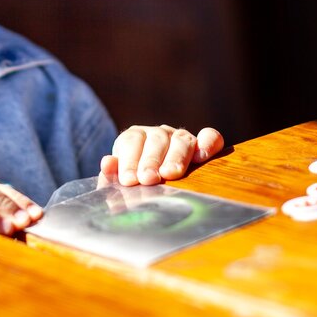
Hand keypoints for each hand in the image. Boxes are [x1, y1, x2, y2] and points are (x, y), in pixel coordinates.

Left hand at [99, 125, 224, 185]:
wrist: (155, 182)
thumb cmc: (135, 182)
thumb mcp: (121, 178)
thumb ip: (113, 173)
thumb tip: (107, 164)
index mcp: (135, 138)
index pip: (131, 141)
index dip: (129, 160)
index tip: (128, 180)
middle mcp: (159, 134)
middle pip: (156, 139)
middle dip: (150, 160)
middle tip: (147, 179)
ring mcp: (181, 138)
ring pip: (181, 139)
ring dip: (176, 157)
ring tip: (170, 174)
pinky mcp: (202, 145)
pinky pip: (209, 137)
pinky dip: (208, 143)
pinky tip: (201, 157)